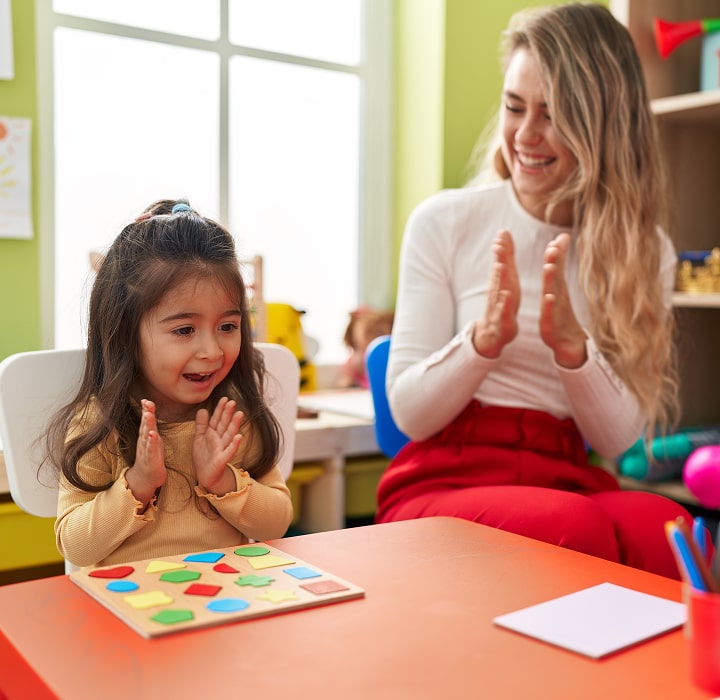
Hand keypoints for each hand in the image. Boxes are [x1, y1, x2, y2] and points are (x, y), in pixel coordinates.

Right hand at [126, 399, 166, 506]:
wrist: (145, 478)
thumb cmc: (151, 457)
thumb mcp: (153, 439)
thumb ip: (151, 426)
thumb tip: (150, 412)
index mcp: (147, 436)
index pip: (146, 421)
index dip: (146, 410)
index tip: (146, 399)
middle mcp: (145, 441)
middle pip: (145, 425)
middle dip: (146, 414)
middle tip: (147, 403)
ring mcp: (146, 450)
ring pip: (146, 436)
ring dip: (147, 425)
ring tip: (148, 415)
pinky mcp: (151, 459)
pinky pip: (151, 449)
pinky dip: (151, 442)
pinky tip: (152, 435)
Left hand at [193, 397, 243, 495]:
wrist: (205, 475)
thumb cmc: (203, 457)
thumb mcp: (199, 438)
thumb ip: (201, 425)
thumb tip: (202, 409)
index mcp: (213, 434)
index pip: (217, 419)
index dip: (220, 409)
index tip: (224, 399)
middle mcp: (220, 439)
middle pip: (224, 424)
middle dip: (228, 414)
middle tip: (232, 402)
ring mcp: (222, 448)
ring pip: (229, 434)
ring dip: (234, 424)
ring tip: (239, 414)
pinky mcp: (223, 459)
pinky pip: (229, 451)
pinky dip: (234, 444)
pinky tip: (239, 436)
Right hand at [472, 229, 519, 357]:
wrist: (494, 332)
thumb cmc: (503, 302)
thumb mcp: (506, 279)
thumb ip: (505, 257)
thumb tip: (503, 233)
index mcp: (502, 281)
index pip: (501, 263)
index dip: (501, 249)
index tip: (502, 233)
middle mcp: (498, 291)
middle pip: (498, 274)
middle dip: (498, 259)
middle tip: (498, 244)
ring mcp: (499, 305)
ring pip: (499, 291)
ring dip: (500, 279)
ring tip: (501, 267)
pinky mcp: (503, 320)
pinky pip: (504, 311)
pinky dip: (505, 304)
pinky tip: (507, 296)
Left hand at [540, 233, 586, 367]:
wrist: (567, 340)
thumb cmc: (560, 310)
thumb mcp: (557, 288)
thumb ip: (558, 265)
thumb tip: (561, 244)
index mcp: (556, 287)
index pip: (556, 267)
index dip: (556, 253)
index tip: (557, 238)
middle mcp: (558, 295)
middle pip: (556, 275)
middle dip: (554, 260)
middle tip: (553, 246)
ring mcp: (555, 309)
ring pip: (553, 292)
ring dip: (552, 279)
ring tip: (549, 266)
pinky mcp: (550, 322)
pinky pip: (550, 313)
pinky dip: (550, 305)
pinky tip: (549, 297)